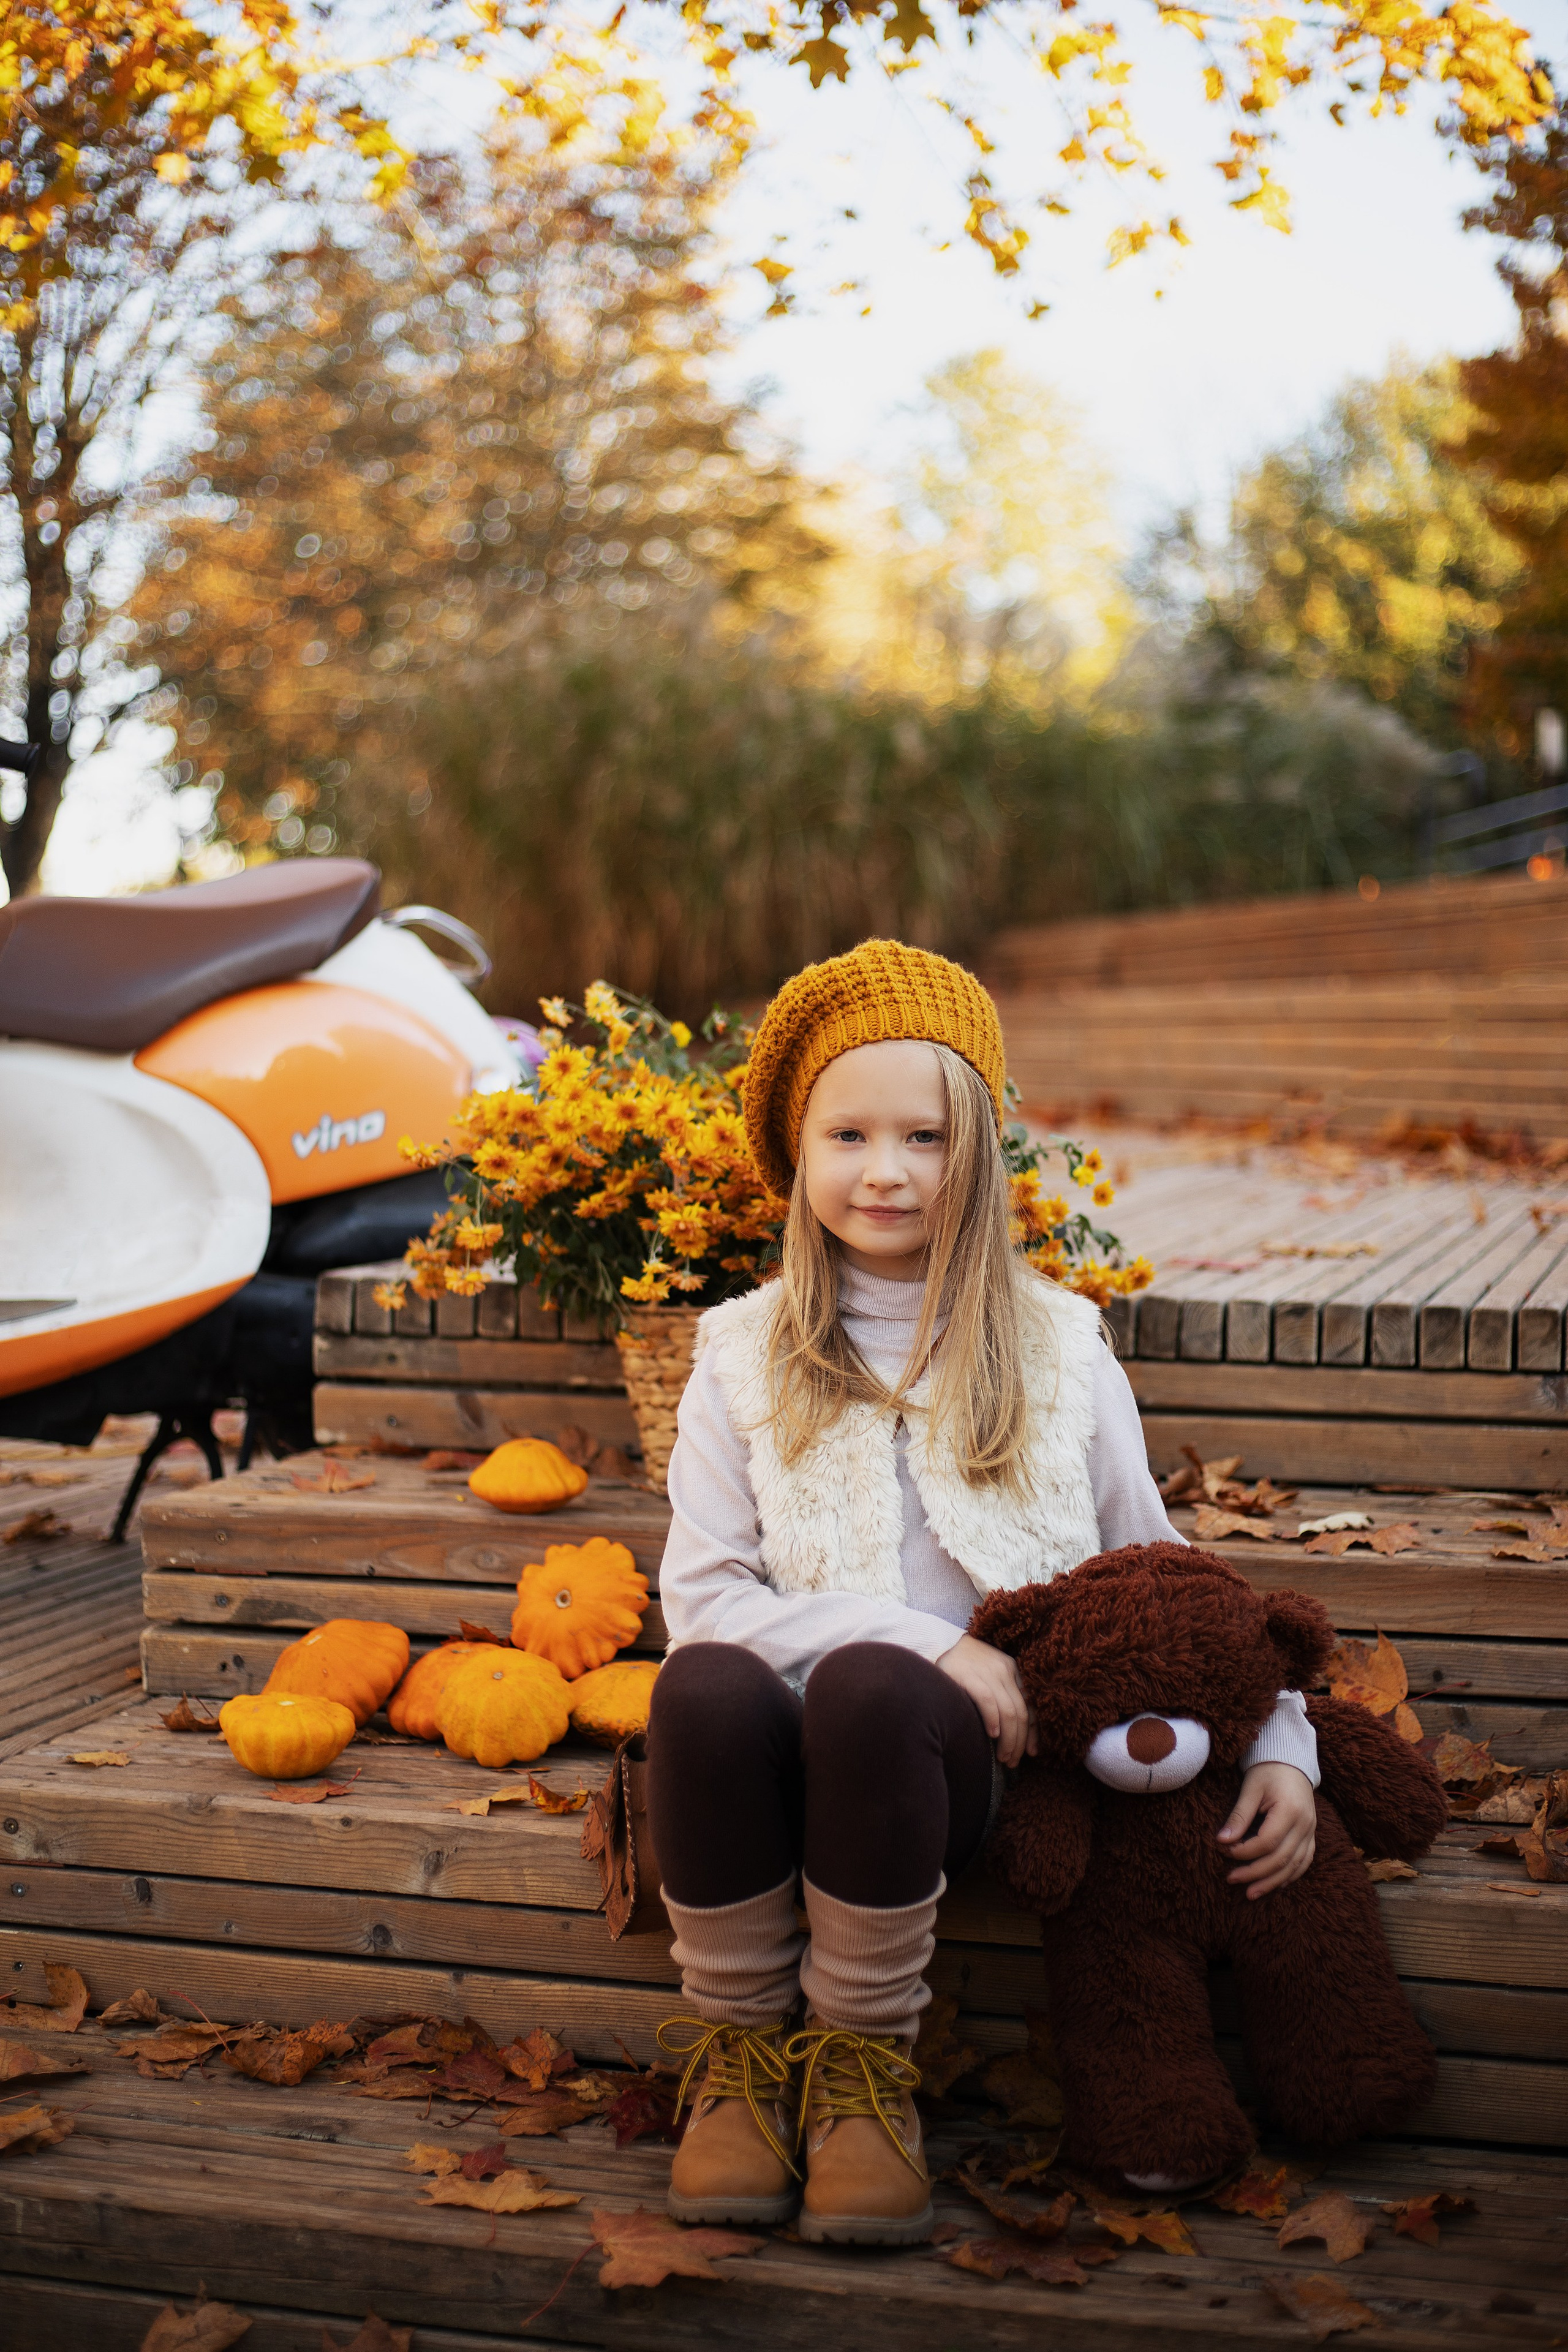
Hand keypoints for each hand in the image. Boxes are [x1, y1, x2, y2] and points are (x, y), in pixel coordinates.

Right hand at [937, 1634, 1036, 1767]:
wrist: (938, 1643)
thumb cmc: (965, 1667)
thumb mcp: (990, 1676)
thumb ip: (1004, 1695)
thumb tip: (1016, 1732)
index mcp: (1012, 1668)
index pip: (1030, 1705)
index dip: (1032, 1732)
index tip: (1031, 1752)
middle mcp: (1003, 1669)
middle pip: (1020, 1712)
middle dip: (1019, 1742)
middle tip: (1012, 1761)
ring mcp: (987, 1672)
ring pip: (1008, 1711)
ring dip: (1008, 1739)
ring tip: (1003, 1757)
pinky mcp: (968, 1675)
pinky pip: (988, 1701)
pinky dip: (993, 1721)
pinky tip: (992, 1736)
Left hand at [1219, 1763, 1316, 1898]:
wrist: (1291, 1762)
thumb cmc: (1268, 1771)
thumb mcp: (1251, 1788)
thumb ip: (1238, 1816)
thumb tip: (1222, 1841)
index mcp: (1290, 1810)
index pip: (1267, 1842)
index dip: (1245, 1851)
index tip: (1224, 1851)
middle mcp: (1306, 1824)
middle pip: (1281, 1859)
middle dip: (1255, 1873)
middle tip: (1231, 1879)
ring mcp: (1312, 1832)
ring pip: (1294, 1866)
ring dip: (1272, 1882)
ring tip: (1250, 1893)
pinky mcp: (1312, 1836)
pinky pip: (1304, 1862)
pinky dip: (1289, 1876)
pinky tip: (1274, 1885)